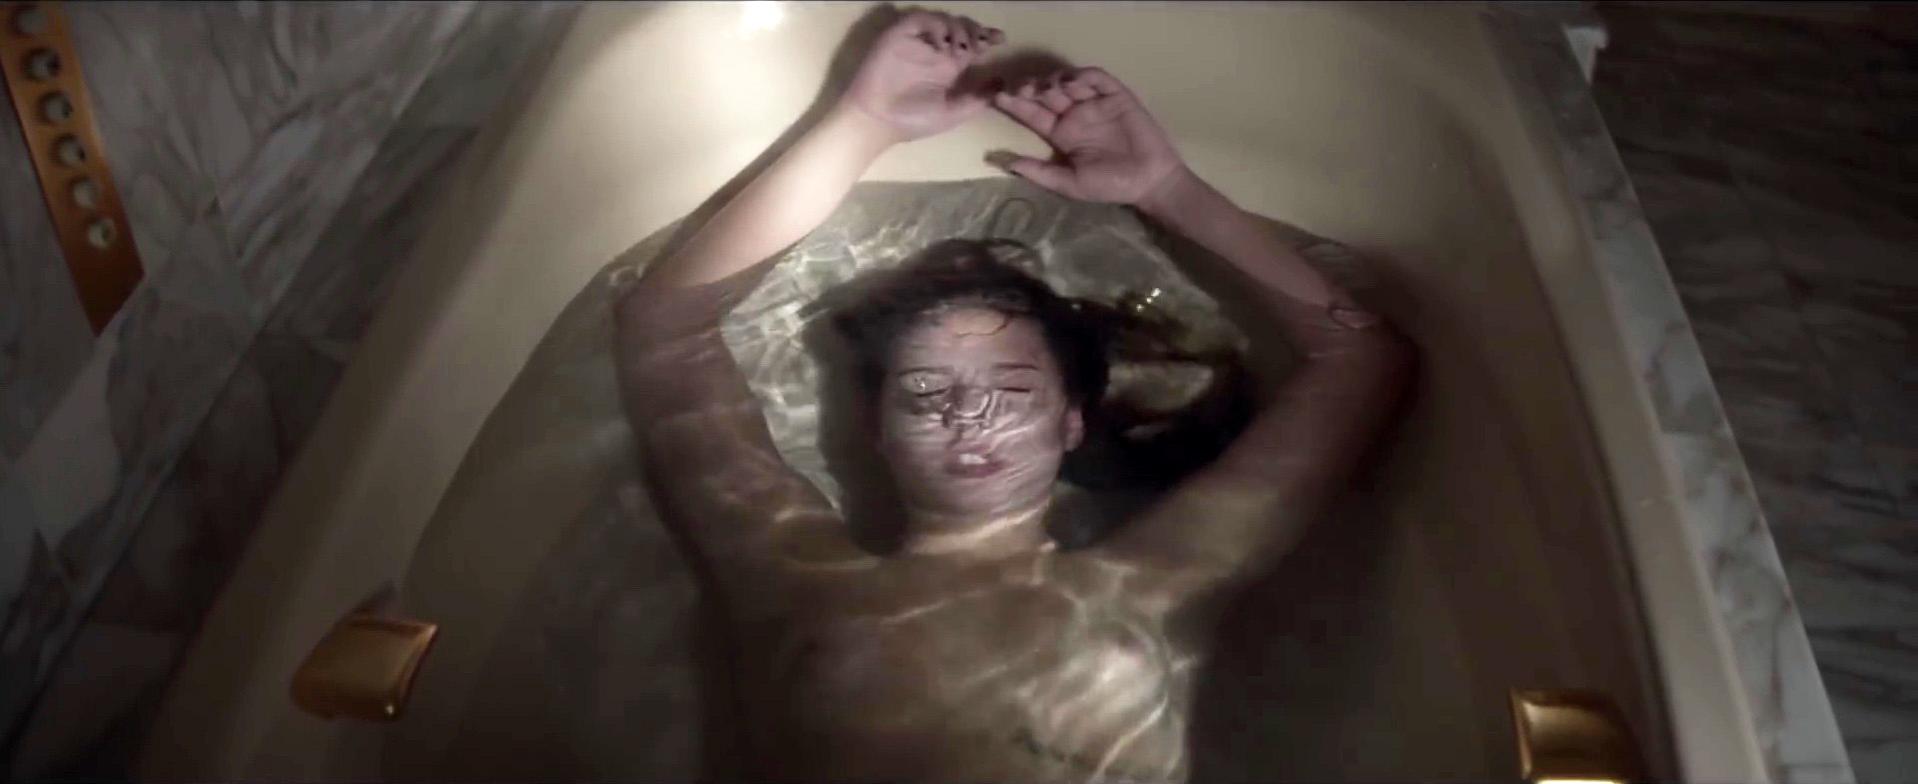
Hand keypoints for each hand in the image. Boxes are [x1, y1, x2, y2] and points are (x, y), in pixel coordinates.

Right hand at [840, 10, 1004, 142]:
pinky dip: (935, 25)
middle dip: (975, 30)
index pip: (971, 45)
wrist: (878, 121)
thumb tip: (1002, 82)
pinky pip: (920, 19)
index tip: (1000, 39)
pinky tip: (942, 44)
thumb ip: (978, 99)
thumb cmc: (913, 121)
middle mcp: (934, 51)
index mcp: (947, 68)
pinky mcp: (900, 36)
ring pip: (943, 20)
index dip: (987, 37)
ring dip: (958, 29)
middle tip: (983, 41)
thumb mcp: (953, 112)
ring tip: (960, 49)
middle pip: (960, 28)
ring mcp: (917, 42)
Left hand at [989, 67, 1184, 205]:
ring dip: (1053, 79)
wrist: (1150, 181)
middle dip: (1031, 88)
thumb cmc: (1111, 186)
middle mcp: (1075, 115)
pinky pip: (1097, 79)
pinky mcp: (1116, 96)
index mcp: (1061, 134)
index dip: (1016, 105)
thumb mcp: (1070, 184)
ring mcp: (1095, 103)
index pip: (1033, 114)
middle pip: (1047, 93)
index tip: (998, 97)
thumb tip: (1006, 164)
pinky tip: (1071, 82)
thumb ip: (1040, 172)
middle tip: (1021, 89)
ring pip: (1068, 82)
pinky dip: (1083, 75)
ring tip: (1045, 86)